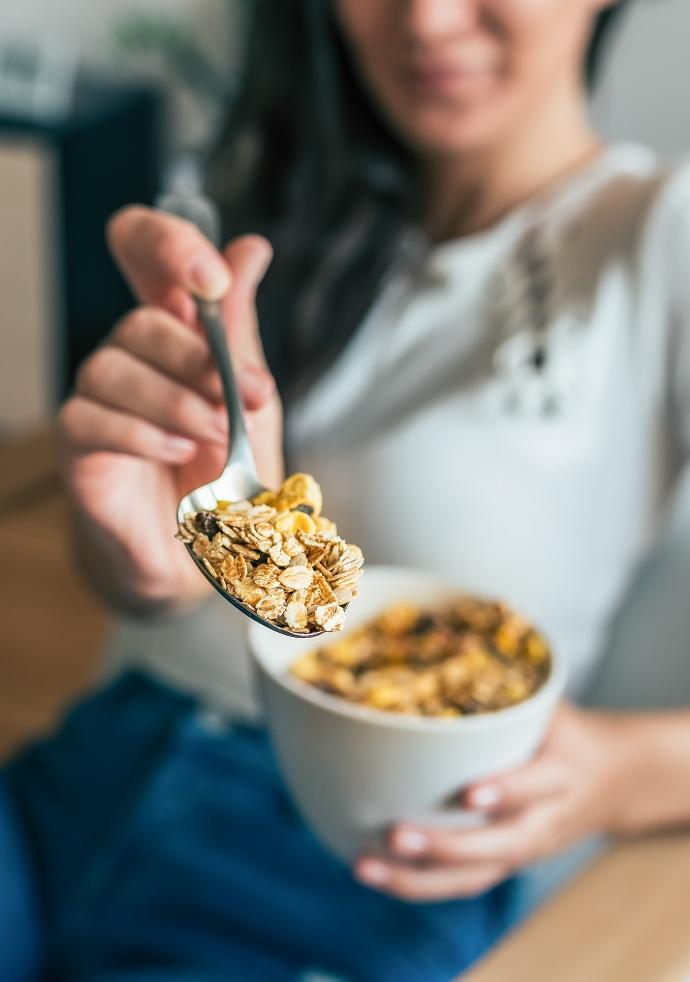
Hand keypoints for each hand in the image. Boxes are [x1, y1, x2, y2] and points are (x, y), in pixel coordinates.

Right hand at [57, 206, 283, 613]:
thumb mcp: (249, 395)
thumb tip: (251, 247)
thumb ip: (240, 328)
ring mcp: (99, 397)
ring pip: (113, 369)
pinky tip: (177, 449)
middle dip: (200, 361)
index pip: (143, 252)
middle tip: (245, 400)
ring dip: (176, 401)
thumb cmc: (226, 468)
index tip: (213, 279)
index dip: (168, 245)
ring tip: (216, 434)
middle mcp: (131, 356)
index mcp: (174, 330)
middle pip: (140, 322)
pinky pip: (92, 418)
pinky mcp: (79, 442)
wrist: (208, 548)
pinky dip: (142, 432)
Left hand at [354, 703, 632, 900]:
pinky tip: (374, 871)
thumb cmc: (564, 731)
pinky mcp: (505, 865)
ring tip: (365, 865)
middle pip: (500, 846)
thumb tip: (442, 638)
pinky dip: (417, 883)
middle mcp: (545, 820)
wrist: (612, 779)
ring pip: (474, 877)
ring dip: (418, 878)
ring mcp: (524, 850)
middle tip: (395, 834)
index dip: (507, 791)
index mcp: (562, 772)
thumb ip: (506, 685)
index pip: (537, 785)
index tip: (470, 793)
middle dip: (447, 847)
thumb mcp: (550, 704)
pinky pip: (462, 883)